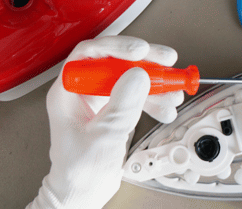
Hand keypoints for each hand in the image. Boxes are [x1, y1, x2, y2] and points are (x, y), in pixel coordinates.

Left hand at [27, 36, 183, 208]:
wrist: (83, 193)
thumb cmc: (78, 171)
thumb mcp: (104, 136)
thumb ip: (122, 104)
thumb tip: (138, 75)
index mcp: (68, 90)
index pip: (90, 53)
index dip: (117, 47)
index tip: (140, 51)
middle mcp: (84, 89)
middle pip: (116, 61)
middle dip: (145, 61)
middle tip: (166, 61)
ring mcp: (101, 98)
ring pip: (131, 76)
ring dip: (156, 82)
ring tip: (173, 91)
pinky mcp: (116, 108)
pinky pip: (138, 94)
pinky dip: (155, 98)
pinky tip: (166, 106)